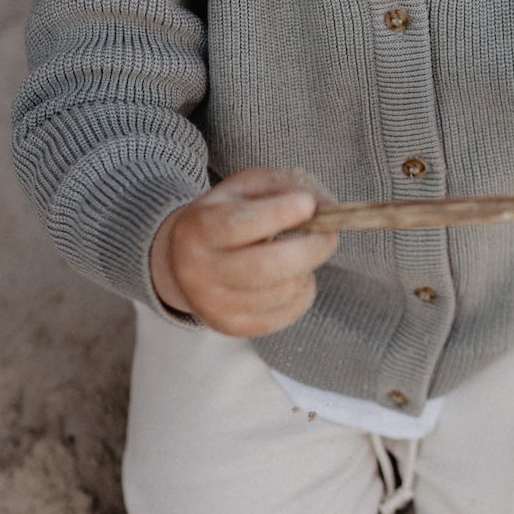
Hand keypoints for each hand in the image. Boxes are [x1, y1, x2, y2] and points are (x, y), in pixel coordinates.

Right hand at [149, 167, 337, 335]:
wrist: (183, 261)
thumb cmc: (225, 216)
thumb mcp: (246, 188)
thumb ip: (285, 186)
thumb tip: (326, 206)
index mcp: (197, 229)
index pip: (239, 224)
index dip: (279, 213)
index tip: (308, 204)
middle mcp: (198, 271)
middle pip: (266, 266)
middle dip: (310, 248)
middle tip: (330, 234)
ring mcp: (214, 305)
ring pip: (282, 291)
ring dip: (307, 269)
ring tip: (302, 254)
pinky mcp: (233, 327)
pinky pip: (286, 314)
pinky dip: (303, 293)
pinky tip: (294, 276)